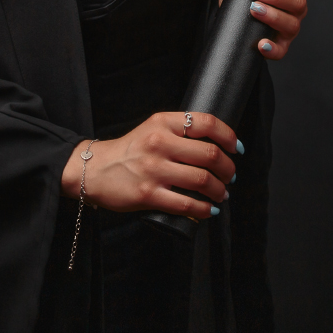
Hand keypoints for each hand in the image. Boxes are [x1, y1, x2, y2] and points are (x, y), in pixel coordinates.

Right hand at [60, 112, 241, 220]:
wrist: (96, 170)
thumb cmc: (130, 150)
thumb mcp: (152, 128)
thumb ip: (179, 131)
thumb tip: (216, 144)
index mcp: (163, 122)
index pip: (206, 122)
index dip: (229, 136)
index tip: (237, 148)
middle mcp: (159, 142)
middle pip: (210, 154)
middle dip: (228, 169)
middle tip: (231, 176)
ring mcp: (154, 169)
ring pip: (202, 180)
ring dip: (219, 190)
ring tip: (221, 193)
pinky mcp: (148, 194)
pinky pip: (187, 204)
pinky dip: (204, 209)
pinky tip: (208, 210)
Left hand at [217, 0, 317, 59]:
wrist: (231, 23)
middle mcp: (295, 8)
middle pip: (299, 2)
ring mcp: (289, 28)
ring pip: (292, 24)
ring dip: (274, 16)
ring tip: (254, 9)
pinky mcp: (279, 45)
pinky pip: (281, 50)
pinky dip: (273, 48)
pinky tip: (262, 43)